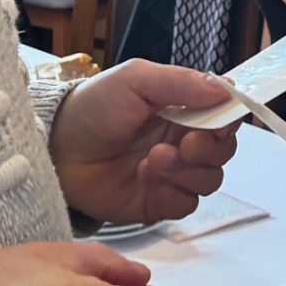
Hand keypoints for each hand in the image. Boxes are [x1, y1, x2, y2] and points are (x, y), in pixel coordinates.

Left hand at [50, 61, 237, 223]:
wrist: (57, 149)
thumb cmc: (93, 108)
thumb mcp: (135, 80)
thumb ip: (181, 83)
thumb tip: (227, 90)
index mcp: (182, 108)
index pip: (225, 115)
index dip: (229, 120)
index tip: (219, 121)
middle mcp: (182, 140)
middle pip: (223, 151)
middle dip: (210, 149)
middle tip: (185, 144)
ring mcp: (172, 173)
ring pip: (209, 179)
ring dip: (187, 170)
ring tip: (153, 158)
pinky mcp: (158, 202)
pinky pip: (187, 204)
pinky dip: (172, 192)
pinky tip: (146, 177)